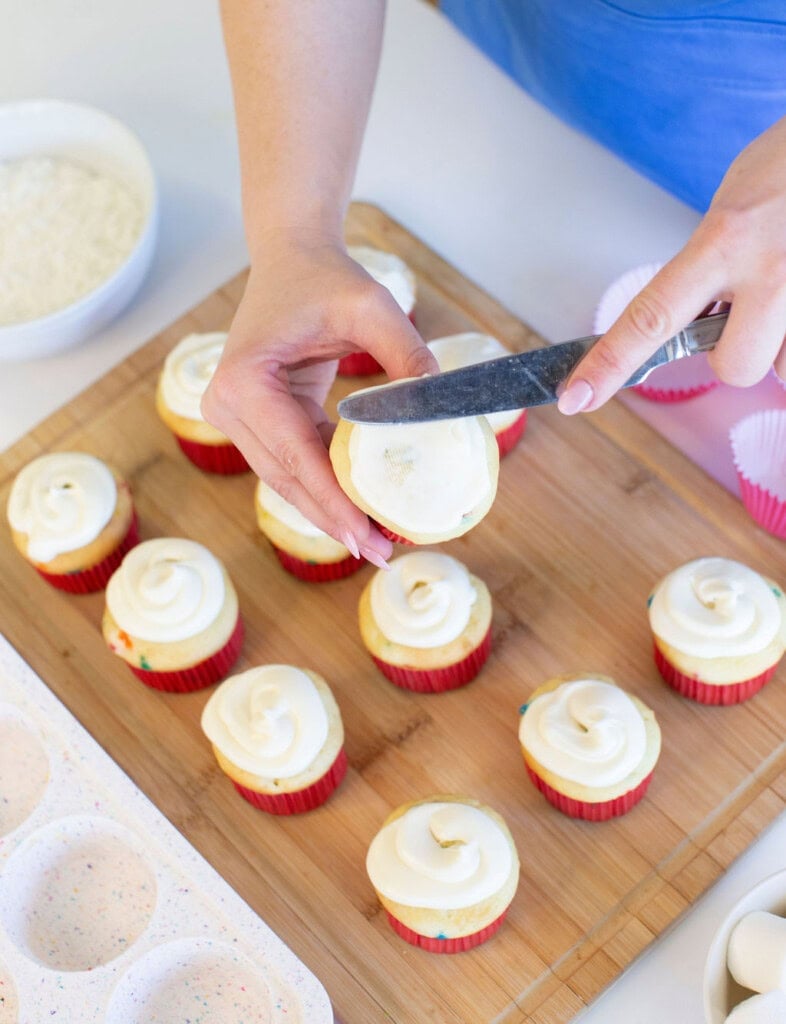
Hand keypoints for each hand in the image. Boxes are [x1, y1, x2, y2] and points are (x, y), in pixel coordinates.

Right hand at [201, 232, 437, 564]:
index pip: (296, 456)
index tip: (367, 538)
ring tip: (375, 544)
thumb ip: (407, 355)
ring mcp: (236, 418)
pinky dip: (328, 488)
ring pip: (288, 481)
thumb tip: (440, 411)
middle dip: (334, 519)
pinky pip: (294, 464)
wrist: (292, 258)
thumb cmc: (326, 277)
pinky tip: (361, 510)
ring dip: (331, 512)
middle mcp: (227, 406)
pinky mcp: (256, 422)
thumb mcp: (372, 307)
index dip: (334, 501)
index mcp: (244, 381)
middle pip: (288, 480)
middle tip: (379, 555)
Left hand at [558, 115, 785, 413]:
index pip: (650, 317)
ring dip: (779, 340)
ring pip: (781, 367)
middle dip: (734, 353)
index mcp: (723, 241)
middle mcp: (768, 270)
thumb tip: (687, 323)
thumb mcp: (729, 212)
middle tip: (745, 310)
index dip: (609, 364)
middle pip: (733, 368)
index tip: (576, 397)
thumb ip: (703, 270)